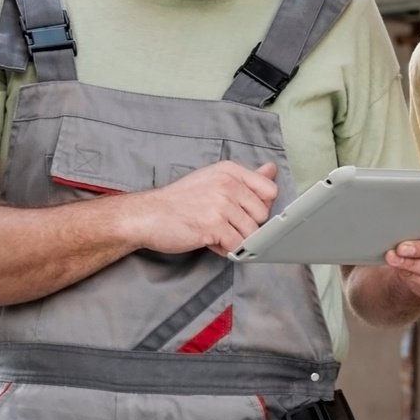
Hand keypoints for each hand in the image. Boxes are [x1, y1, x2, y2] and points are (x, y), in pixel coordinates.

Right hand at [122, 161, 280, 255]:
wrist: (147, 215)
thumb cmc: (180, 200)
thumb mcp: (214, 179)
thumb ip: (246, 178)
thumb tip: (272, 169)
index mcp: (230, 171)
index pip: (270, 190)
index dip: (261, 206)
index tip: (245, 212)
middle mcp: (228, 185)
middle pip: (263, 215)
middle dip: (247, 226)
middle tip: (224, 224)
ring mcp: (221, 205)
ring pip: (251, 233)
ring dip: (235, 239)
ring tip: (214, 233)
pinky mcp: (213, 227)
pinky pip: (235, 246)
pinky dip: (224, 249)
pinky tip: (209, 241)